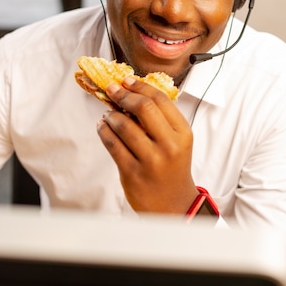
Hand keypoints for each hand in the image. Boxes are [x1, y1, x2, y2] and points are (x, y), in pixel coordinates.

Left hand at [97, 77, 197, 213]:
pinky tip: (102, 127)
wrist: (173, 204)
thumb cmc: (173, 166)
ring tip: (108, 113)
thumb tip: (132, 91)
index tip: (127, 81)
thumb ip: (161, 119)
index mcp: (182, 133)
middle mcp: (169, 145)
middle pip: (143, 108)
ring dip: (111, 114)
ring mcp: (150, 160)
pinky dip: (104, 131)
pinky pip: (112, 145)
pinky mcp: (132, 173)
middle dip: (124, 95)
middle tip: (113, 89)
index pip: (160, 99)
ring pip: (124, 125)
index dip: (140, 86)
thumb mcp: (177, 141)